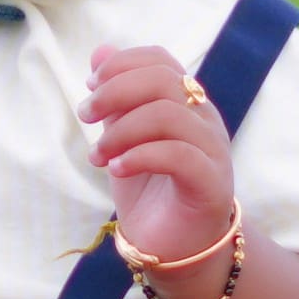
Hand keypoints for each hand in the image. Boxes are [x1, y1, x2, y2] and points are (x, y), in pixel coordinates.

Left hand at [81, 45, 235, 298]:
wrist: (171, 247)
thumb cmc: (150, 190)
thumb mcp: (123, 137)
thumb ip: (116, 97)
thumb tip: (100, 51)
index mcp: (185, 103)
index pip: (160, 61)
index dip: (121, 65)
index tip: (89, 86)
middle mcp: (204, 120)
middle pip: (164, 80)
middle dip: (114, 92)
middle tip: (85, 116)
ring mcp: (213, 150)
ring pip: (168, 115)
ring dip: (121, 131)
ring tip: (97, 156)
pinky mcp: (212, 183)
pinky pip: (178, 155)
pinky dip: (139, 156)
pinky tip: (116, 169)